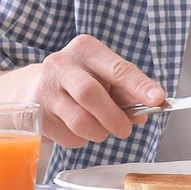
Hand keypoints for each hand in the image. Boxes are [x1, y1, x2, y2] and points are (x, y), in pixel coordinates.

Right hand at [29, 35, 165, 148]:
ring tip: (101, 130)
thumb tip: (146, 110)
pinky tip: (78, 130)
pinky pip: (68, 136)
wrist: (31, 86)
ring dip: (98, 132)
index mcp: (85, 49)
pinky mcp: (35, 114)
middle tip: (124, 129)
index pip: (117, 68)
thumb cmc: (77, 80)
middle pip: (91, 94)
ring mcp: (45, 88)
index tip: (158, 99)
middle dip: (114, 117)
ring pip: (79, 120)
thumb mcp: (101, 76)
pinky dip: (81, 140)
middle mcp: (61, 64)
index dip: (139, 86)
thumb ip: (124, 92)